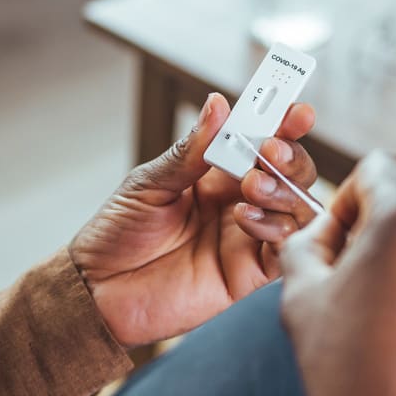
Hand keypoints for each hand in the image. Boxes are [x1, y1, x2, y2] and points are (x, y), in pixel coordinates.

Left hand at [70, 93, 318, 346]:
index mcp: (216, 173)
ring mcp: (246, 237)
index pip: (261, 141)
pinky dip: (275, 228)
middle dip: (290, 157)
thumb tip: (218, 105)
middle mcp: (238, 202)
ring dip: (284, 190)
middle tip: (271, 152)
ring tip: (253, 185)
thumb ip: (189, 151)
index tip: (295, 111)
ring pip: (297, 208)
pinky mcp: (248, 273)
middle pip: (290, 173)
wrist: (98, 290)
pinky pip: (283, 248)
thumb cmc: (117, 234)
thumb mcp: (149, 183)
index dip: (283, 124)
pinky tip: (245, 218)